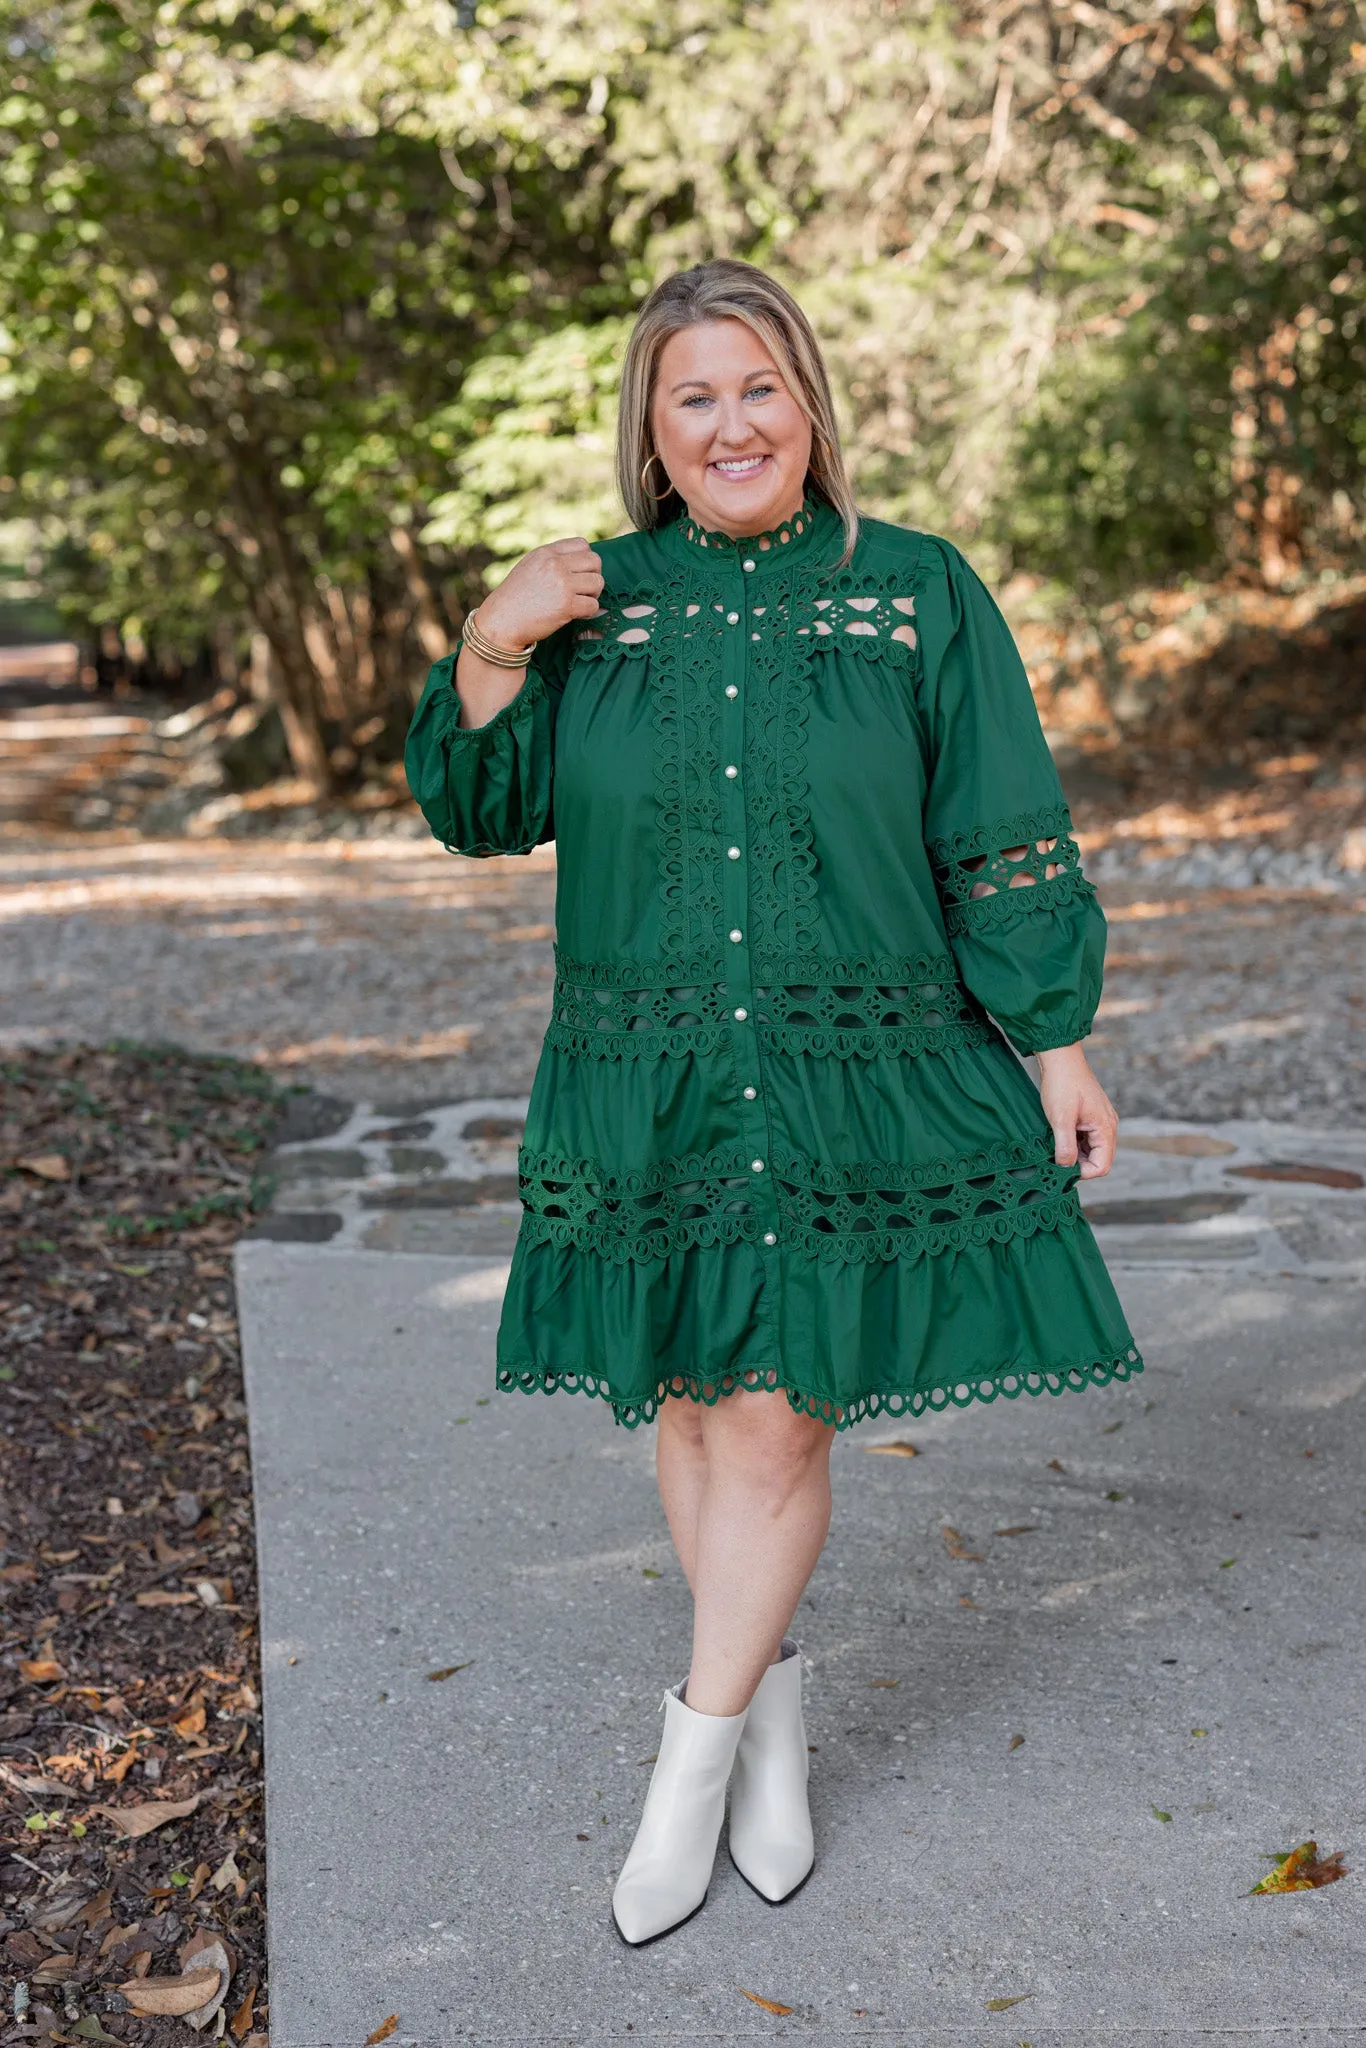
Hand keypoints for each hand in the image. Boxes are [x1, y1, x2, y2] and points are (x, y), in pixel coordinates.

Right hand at [475, 536, 603, 649]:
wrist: (501, 621)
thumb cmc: (515, 598)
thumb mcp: (530, 566)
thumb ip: (551, 560)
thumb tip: (578, 562)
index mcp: (546, 553)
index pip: (582, 545)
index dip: (586, 560)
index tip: (579, 574)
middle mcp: (555, 564)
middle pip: (595, 561)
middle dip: (593, 576)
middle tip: (584, 590)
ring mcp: (562, 584)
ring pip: (598, 582)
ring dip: (593, 595)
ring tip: (579, 602)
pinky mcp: (566, 605)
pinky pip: (593, 605)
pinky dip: (588, 612)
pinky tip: (576, 614)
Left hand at [1036, 1043, 1116, 1179]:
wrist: (1060, 1056)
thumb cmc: (1062, 1083)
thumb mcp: (1060, 1118)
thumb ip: (1065, 1146)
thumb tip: (1065, 1168)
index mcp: (1106, 1128)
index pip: (1102, 1166)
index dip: (1083, 1172)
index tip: (1061, 1169)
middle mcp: (1108, 1125)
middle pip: (1098, 1159)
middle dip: (1077, 1164)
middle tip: (1054, 1160)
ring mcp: (1100, 1120)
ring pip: (1090, 1149)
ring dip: (1074, 1153)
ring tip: (1054, 1146)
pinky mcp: (1091, 1116)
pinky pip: (1085, 1138)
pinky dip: (1072, 1142)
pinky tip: (1057, 1136)